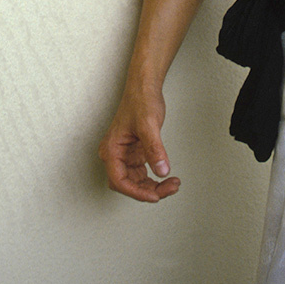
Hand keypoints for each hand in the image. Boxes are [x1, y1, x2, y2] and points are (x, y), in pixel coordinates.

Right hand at [98, 84, 180, 202]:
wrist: (144, 87)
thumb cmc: (140, 101)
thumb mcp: (149, 125)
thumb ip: (154, 149)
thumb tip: (162, 171)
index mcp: (111, 150)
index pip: (119, 181)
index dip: (137, 192)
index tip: (155, 196)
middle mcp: (115, 155)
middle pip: (128, 184)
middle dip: (148, 190)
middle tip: (170, 188)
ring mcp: (124, 155)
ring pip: (136, 181)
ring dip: (153, 186)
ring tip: (173, 184)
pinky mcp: (134, 152)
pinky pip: (142, 172)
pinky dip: (154, 177)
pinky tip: (167, 177)